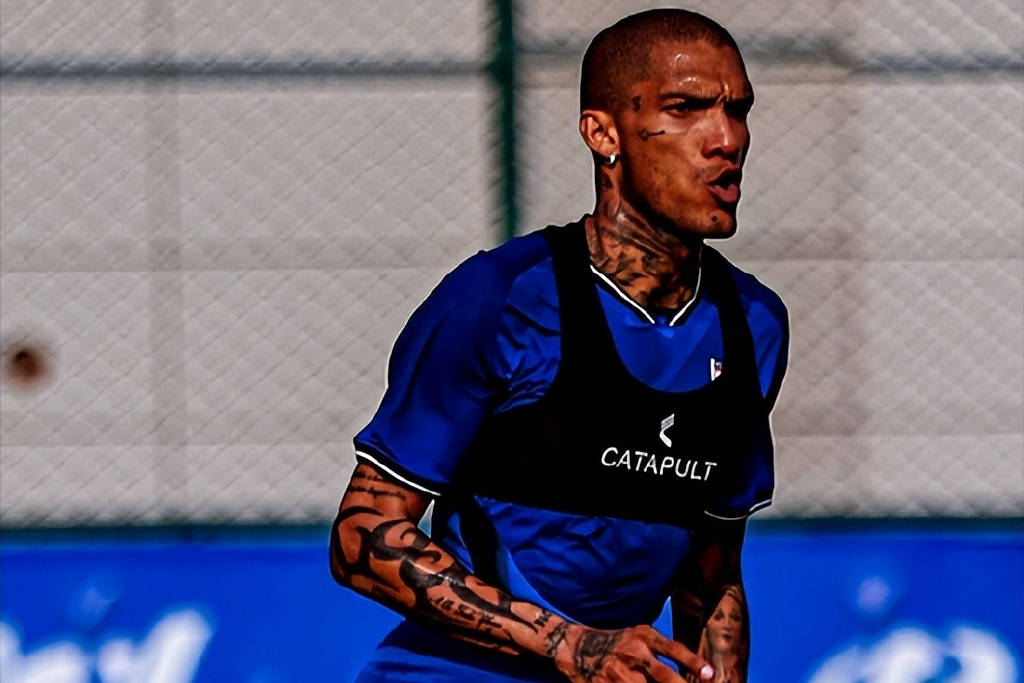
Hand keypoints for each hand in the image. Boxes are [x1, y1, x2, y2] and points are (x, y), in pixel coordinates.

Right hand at [553, 623, 713, 682]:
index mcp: (643, 637)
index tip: (709, 675)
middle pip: (664, 676)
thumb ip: (664, 650)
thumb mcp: (640, 636)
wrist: (578, 648)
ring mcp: (620, 673)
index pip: (672, 649)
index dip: (692, 662)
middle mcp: (633, 654)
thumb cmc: (620, 643)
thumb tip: (700, 673)